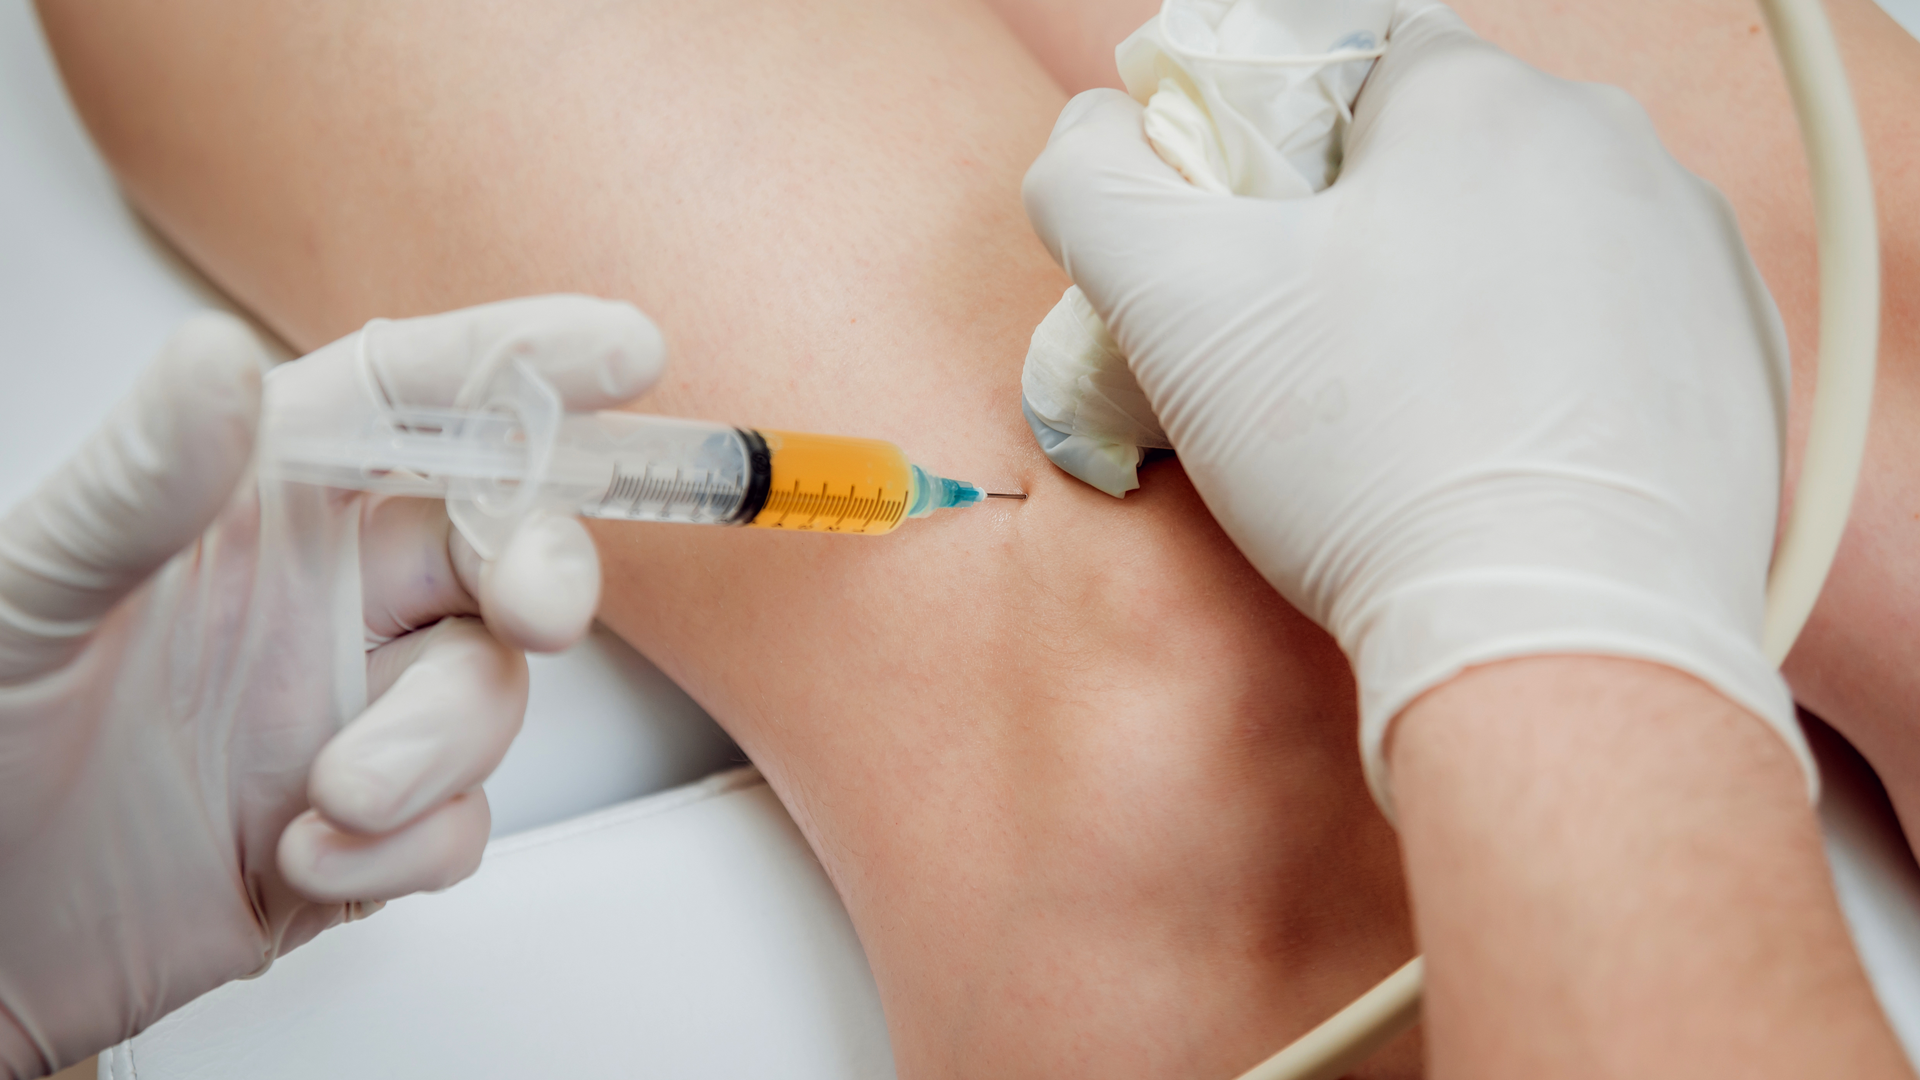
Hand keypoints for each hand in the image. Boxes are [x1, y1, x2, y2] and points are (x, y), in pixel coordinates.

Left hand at [0, 295, 661, 1076]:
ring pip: (488, 693)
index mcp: (251, 506)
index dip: (522, 365)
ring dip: (439, 750)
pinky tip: (307, 861)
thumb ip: (140, 485)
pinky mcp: (362, 825)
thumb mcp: (29, 596)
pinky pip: (458, 821)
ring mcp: (347, 710)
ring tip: (334, 795)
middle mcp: (318, 597)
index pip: (411, 402)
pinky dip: (409, 847)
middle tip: (540, 611)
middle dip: (544, 570)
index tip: (621, 353)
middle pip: (496, 544)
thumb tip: (221, 360)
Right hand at [1021, 1, 1808, 811]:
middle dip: (1372, 229)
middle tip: (1319, 353)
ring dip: (1468, 294)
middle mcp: (1614, 146)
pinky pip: (1616, 322)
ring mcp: (1695, 252)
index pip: (1349, 61)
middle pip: (1447, 151)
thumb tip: (1091, 132)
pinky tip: (1501, 448)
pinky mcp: (1737, 359)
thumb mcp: (1174, 307)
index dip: (1273, 148)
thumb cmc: (1372, 464)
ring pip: (1535, 235)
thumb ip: (1095, 183)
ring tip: (1415, 417)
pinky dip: (1555, 364)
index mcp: (1481, 100)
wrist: (1561, 646)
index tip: (1246, 250)